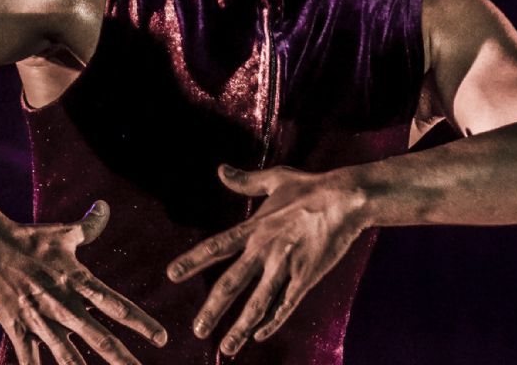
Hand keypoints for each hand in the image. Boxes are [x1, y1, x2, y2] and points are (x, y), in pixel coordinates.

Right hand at [0, 201, 166, 364]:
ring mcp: (41, 320)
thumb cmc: (32, 240)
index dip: (141, 323)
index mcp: (80, 282)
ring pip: (68, 356)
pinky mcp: (18, 329)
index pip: (118, 306)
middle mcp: (64, 305)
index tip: (161, 337)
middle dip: (122, 358)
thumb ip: (90, 226)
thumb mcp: (65, 233)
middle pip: (99, 338)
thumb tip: (105, 206)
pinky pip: (30, 359)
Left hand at [167, 164, 368, 356]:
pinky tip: (260, 336)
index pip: (217, 246)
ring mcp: (286, 266)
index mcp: (255, 227)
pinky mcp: (306, 277)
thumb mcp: (275, 179)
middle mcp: (266, 249)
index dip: (193, 260)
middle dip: (213, 309)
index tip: (172, 274)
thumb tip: (221, 169)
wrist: (344, 199)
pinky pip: (286, 306)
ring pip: (258, 303)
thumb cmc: (309, 186)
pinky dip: (273, 322)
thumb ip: (245, 180)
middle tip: (197, 329)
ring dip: (240, 327)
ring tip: (225, 347)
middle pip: (233, 283)